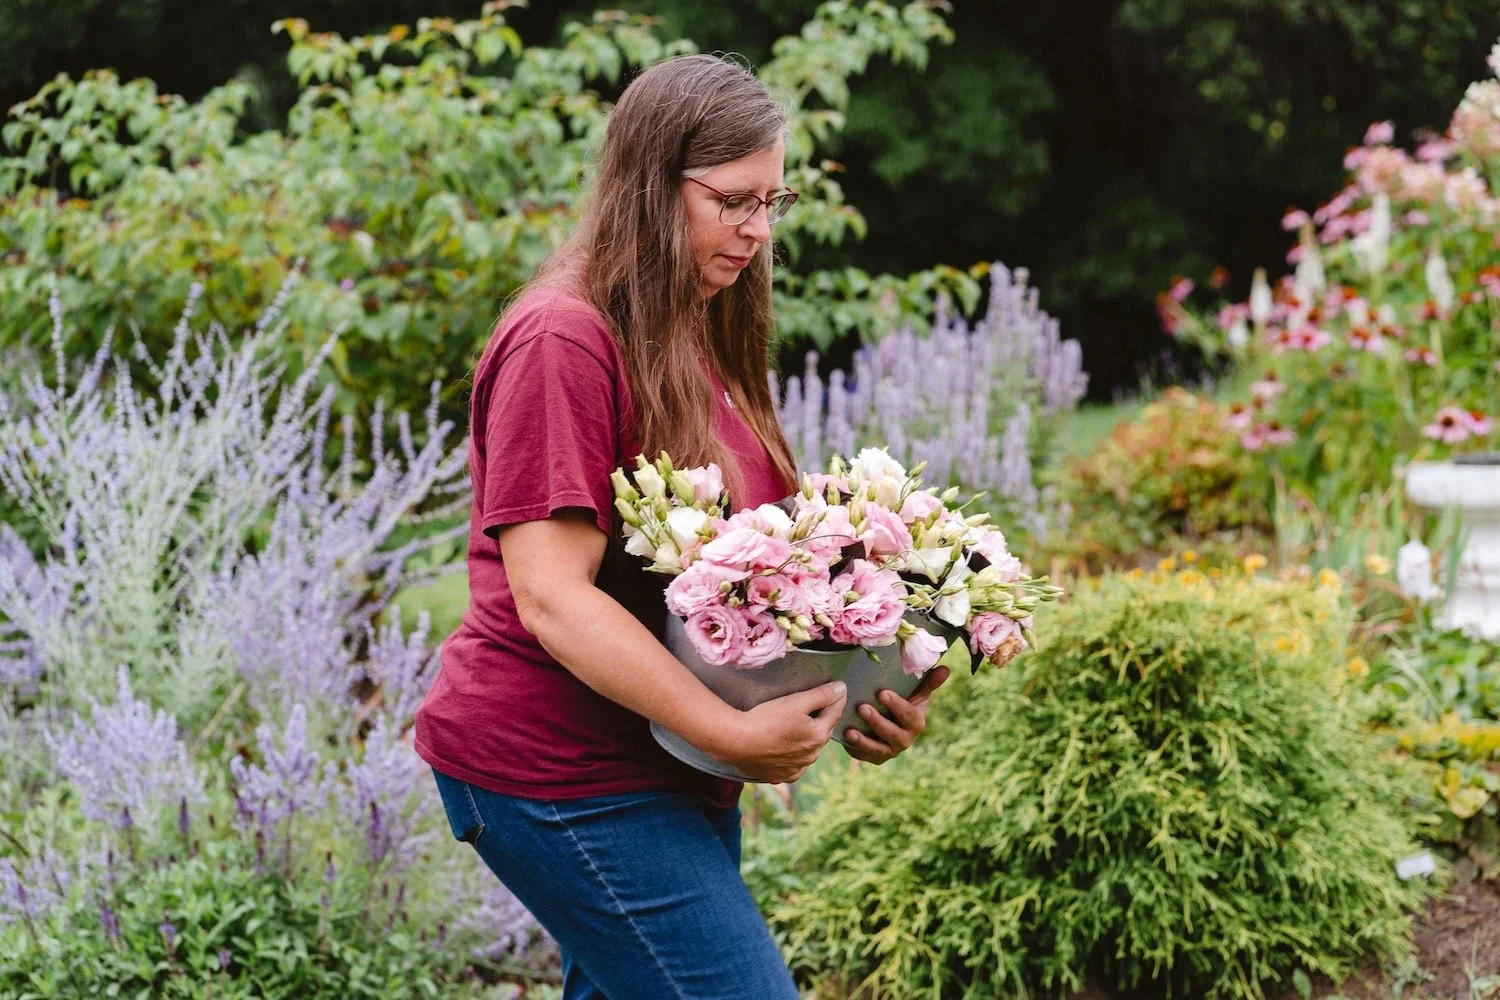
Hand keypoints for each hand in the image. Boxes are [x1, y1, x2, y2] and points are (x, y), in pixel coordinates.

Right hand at [704, 681, 847, 783]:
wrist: (736, 741)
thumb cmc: (766, 718)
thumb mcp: (796, 701)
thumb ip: (821, 695)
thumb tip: (842, 689)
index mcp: (818, 736)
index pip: (834, 713)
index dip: (835, 699)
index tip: (837, 689)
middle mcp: (811, 756)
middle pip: (822, 732)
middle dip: (821, 719)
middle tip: (814, 707)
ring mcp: (795, 769)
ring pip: (808, 751)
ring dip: (807, 740)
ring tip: (796, 728)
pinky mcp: (779, 777)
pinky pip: (793, 766)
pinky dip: (793, 757)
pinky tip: (784, 749)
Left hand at [841, 666, 949, 764]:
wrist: (890, 722)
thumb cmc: (903, 702)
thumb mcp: (915, 693)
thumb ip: (928, 682)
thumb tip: (946, 668)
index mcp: (916, 722)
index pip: (909, 715)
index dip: (896, 705)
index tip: (882, 693)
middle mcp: (905, 739)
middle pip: (892, 733)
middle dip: (877, 721)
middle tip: (862, 707)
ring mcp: (890, 751)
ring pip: (877, 748)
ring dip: (864, 740)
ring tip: (850, 730)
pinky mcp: (875, 757)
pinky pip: (864, 755)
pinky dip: (855, 748)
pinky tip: (845, 739)